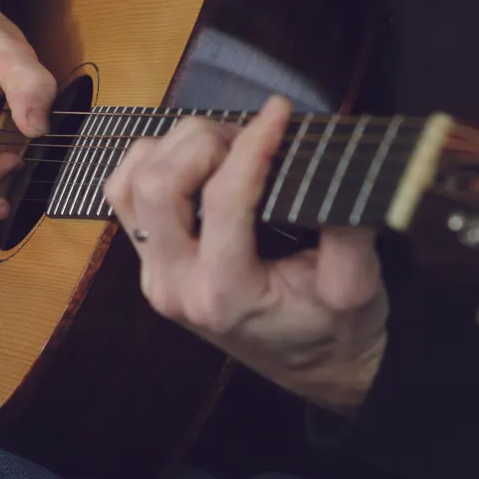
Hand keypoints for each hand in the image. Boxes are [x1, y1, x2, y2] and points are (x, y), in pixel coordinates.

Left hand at [103, 95, 388, 412]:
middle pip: (159, 185)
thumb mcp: (355, 283)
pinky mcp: (148, 263)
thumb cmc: (334, 327)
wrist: (315, 366)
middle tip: (250, 138)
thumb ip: (350, 228)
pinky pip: (123, 195)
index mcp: (227, 295)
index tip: (279, 112)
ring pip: (131, 183)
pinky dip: (152, 164)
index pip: (224, 199)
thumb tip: (337, 166)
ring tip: (225, 149)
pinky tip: (195, 162)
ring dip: (174, 150)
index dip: (253, 144)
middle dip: (205, 142)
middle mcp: (178, 286)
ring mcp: (155, 275)